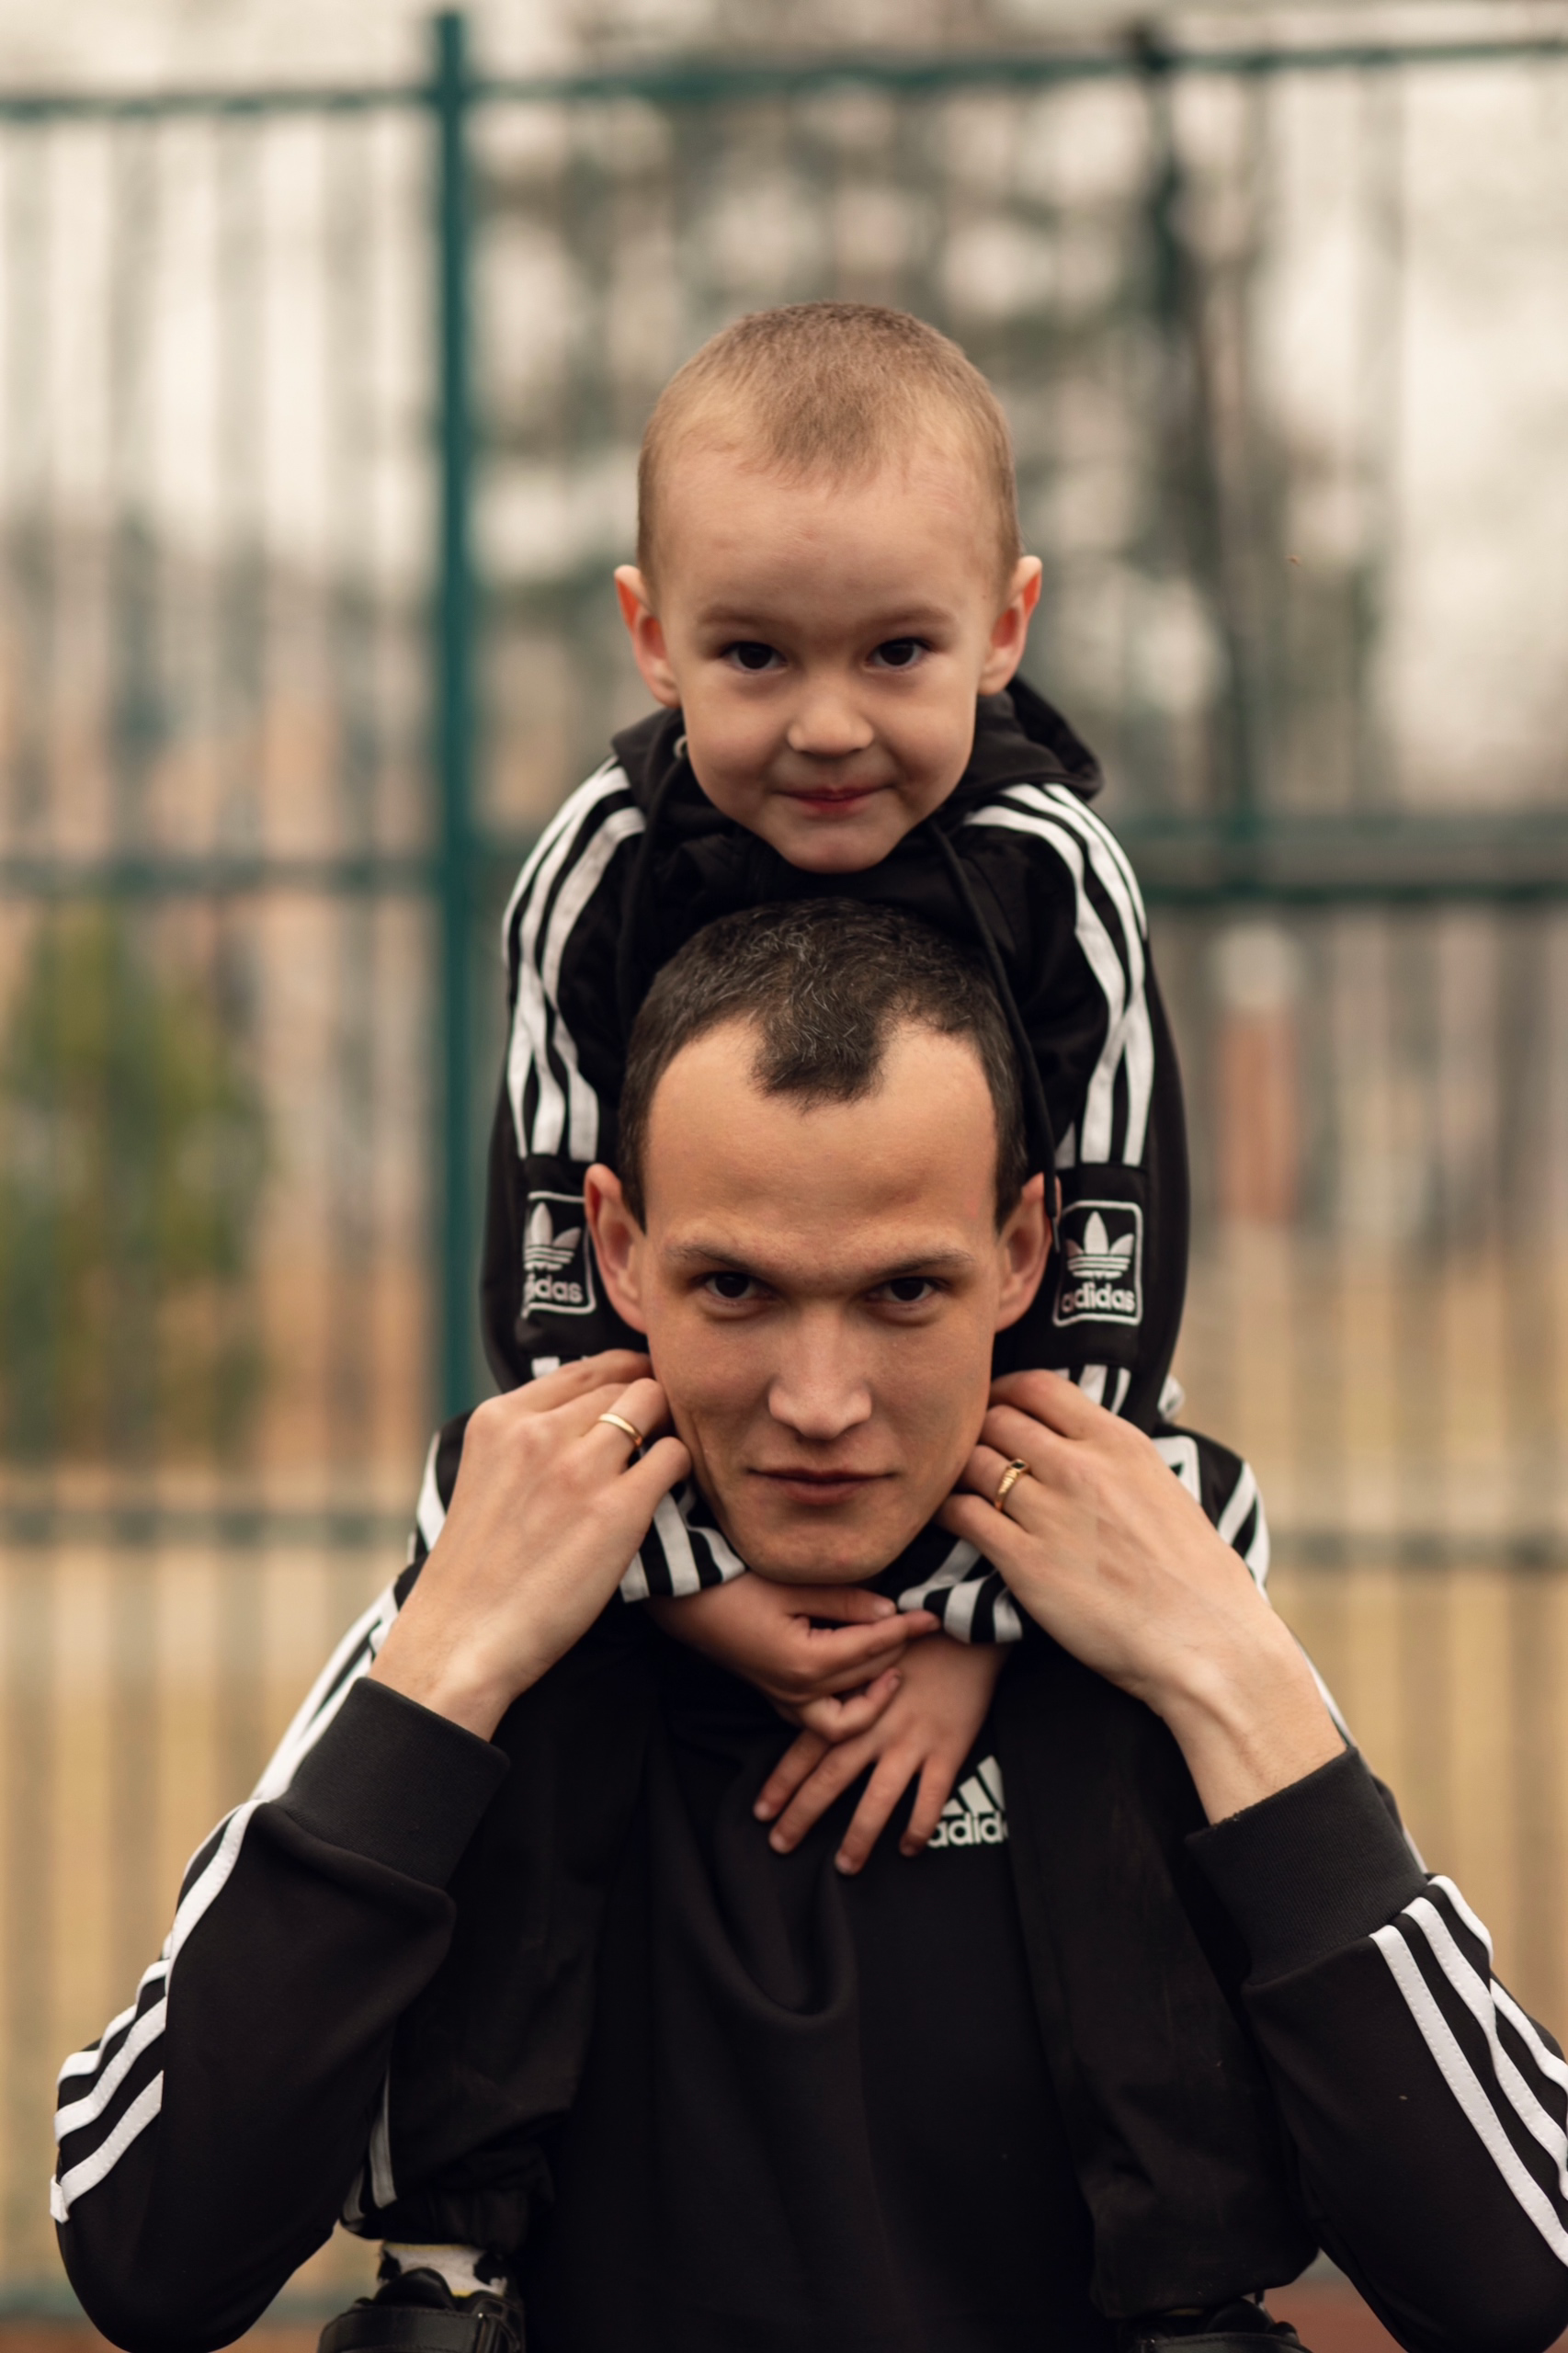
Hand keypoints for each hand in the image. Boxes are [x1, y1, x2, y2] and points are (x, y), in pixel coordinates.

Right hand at [371, 1353, 689, 1738]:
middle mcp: (537, 1432)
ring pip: (653, 1406)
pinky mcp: (617, 1510)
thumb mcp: (485, 1476)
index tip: (639, 1394)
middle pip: (624, 1384)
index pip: (585, 1368)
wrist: (464, 1641)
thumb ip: (526, 1438)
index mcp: (500, 1419)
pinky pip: (674, 1456)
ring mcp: (578, 1469)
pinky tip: (668, 1492)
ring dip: (666, 1430)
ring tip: (662, 1461)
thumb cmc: (479, 1569)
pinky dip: (679, 1468)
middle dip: (647, 1404)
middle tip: (660, 1434)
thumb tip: (587, 1411)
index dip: (622, 1377)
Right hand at [648, 1573, 938, 1739]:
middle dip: (898, 1656)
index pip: (873, 1647)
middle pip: (867, 1679)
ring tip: (894, 1668)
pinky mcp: (777, 1699)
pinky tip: (859, 1680)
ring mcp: (785, 1700)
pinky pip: (821, 1721)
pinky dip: (846, 1708)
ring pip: (846, 1721)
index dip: (908, 1629)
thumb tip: (890, 1612)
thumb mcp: (792, 1585)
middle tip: (921, 1631)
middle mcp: (799, 1691)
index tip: (934, 1615)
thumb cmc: (734, 1587)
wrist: (686, 1603)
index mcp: (806, 1662)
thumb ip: (845, 1602)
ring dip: (873, 1698)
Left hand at [753, 1633, 1005, 1875]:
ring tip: (844, 1866)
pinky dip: (919, 1827)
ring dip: (858, 1836)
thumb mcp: (865, 1654)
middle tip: (780, 1845)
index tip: (761, 1811)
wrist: (966, 1623)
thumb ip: (842, 1687)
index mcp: (853, 1703)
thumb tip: (813, 1711)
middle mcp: (876, 1726)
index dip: (783, 1782)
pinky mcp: (948, 1748)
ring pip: (878, 1800)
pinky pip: (931, 1799)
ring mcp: (912, 1740)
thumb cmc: (913, 1636)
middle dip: (803, 1815)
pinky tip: (908, 1848)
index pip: (807, 1749)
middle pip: (831, 1779)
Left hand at [940, 1370, 1341, 1821]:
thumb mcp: (1164, 1488)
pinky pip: (962, 1515)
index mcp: (1118, 1442)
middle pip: (996, 1419)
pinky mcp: (1024, 1562)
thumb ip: (1115, 1460)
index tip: (995, 1407)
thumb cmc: (1195, 1575)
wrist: (1207, 1641)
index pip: (1037, 1386)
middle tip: (964, 1449)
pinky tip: (942, 1517)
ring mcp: (1048, 1512)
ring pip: (972, 1463)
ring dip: (955, 1470)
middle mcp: (1080, 1467)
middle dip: (975, 1430)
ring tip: (949, 1483)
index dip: (1004, 1392)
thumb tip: (1082, 1445)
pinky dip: (945, 1510)